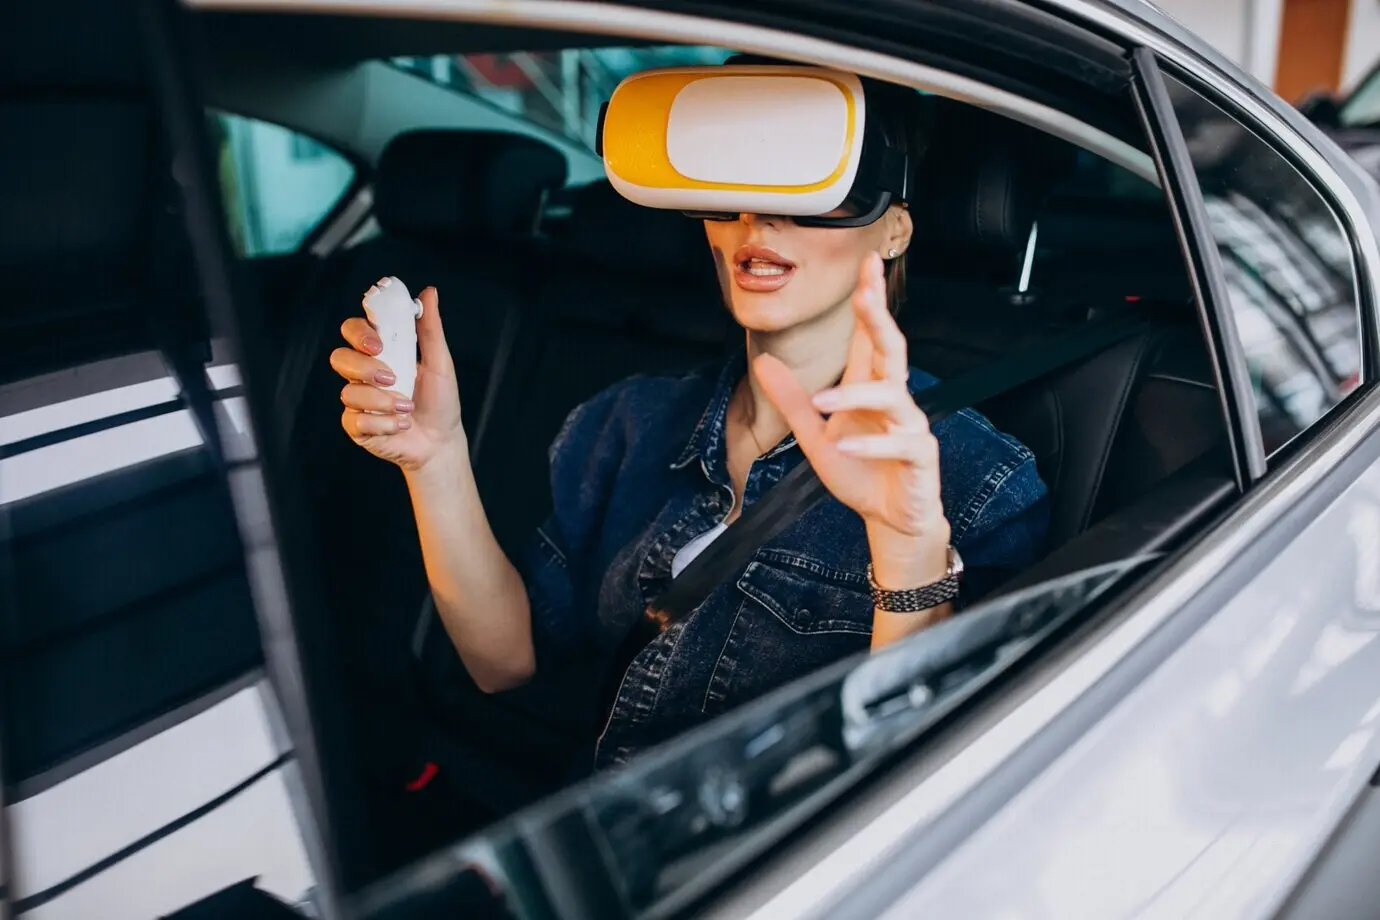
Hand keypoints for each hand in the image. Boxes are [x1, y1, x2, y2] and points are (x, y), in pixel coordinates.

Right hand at [330, 286, 463, 470]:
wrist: (441, 441)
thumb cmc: (440, 400)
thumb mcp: (440, 362)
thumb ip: (430, 328)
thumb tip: (429, 292)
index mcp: (381, 352)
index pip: (355, 330)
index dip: (359, 332)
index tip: (379, 342)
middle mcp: (364, 374)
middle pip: (339, 357)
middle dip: (363, 366)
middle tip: (391, 376)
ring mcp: (358, 400)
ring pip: (349, 391)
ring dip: (381, 400)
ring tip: (407, 406)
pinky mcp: (357, 426)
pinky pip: (354, 420)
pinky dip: (382, 423)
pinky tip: (400, 424)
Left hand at [756, 253, 948, 580]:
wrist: (890, 518)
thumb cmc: (860, 471)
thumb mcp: (814, 437)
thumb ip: (792, 400)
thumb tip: (761, 362)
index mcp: (869, 387)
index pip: (869, 336)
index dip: (870, 299)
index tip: (868, 263)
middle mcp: (893, 398)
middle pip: (891, 348)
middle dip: (879, 319)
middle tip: (865, 293)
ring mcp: (910, 425)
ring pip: (893, 394)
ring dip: (856, 395)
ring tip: (824, 403)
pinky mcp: (920, 455)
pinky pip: (900, 441)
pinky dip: (870, 442)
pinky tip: (843, 444)